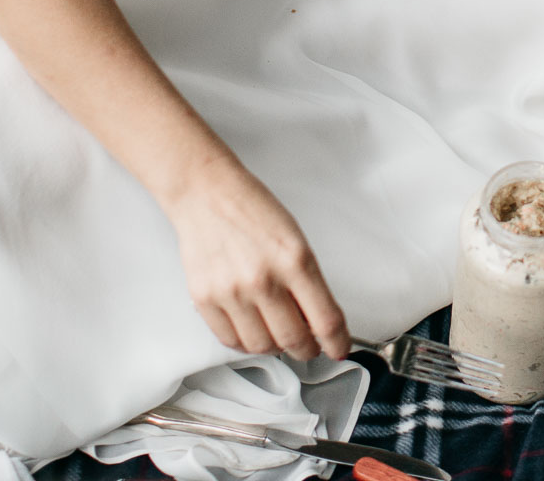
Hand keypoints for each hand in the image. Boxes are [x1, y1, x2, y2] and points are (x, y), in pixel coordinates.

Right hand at [164, 155, 350, 360]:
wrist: (206, 194)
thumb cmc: (252, 210)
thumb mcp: (295, 239)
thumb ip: (307, 281)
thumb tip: (316, 320)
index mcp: (294, 260)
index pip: (325, 320)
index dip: (336, 342)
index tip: (338, 348)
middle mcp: (263, 280)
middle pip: (295, 340)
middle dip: (307, 349)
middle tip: (309, 346)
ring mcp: (232, 292)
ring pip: (262, 346)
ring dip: (276, 347)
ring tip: (278, 336)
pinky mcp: (205, 299)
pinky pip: (230, 340)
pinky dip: (246, 343)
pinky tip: (252, 331)